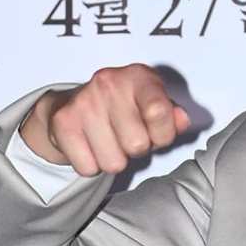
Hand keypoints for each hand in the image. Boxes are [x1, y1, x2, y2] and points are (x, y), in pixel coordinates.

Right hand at [17, 63, 191, 175]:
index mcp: (139, 77)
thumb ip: (172, 116)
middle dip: (136, 150)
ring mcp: (84, 101)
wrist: (74, 104)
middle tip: (127, 136)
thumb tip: (182, 120)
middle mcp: (110, 83)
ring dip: (114, 160)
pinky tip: (90, 145)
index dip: (162, 135)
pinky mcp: (63, 122)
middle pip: (137, 145)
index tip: (155, 132)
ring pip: (113, 163)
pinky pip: (88, 168)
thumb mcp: (153, 106)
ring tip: (109, 141)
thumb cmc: (124, 108)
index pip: (159, 112)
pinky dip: (91, 165)